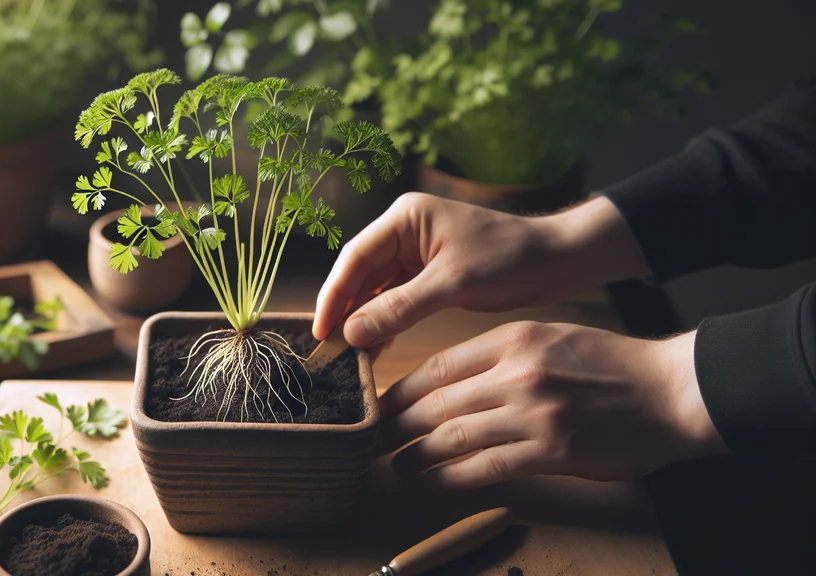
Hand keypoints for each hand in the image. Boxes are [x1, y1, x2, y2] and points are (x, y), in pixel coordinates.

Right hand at [314, 193, 650, 349]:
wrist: (559, 260)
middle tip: (330, 351)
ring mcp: (415, 252)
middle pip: (359, 274)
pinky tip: (376, 349)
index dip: (333, 295)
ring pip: (374, 290)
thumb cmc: (512, 259)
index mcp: (405, 217)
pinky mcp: (428, 274)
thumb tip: (352, 333)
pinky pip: (395, 300)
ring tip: (349, 356)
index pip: (354, 258)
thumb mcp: (453, 283)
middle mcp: (404, 231)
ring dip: (363, 321)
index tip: (322, 331)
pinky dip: (385, 323)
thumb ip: (400, 307)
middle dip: (345, 311)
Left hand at [380, 321, 728, 488]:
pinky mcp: (550, 450)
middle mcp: (516, 374)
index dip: (401, 389)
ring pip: (452, 436)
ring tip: (393, 466)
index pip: (438, 367)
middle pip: (435, 402)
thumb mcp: (550, 338)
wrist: (671, 390)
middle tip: (371, 439)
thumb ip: (502, 356)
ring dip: (416, 455)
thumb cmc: (611, 364)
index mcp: (512, 341)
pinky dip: (451, 477)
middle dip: (396, 424)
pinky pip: (486, 466)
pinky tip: (431, 484)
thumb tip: (452, 382)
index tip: (380, 405)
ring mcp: (532, 413)